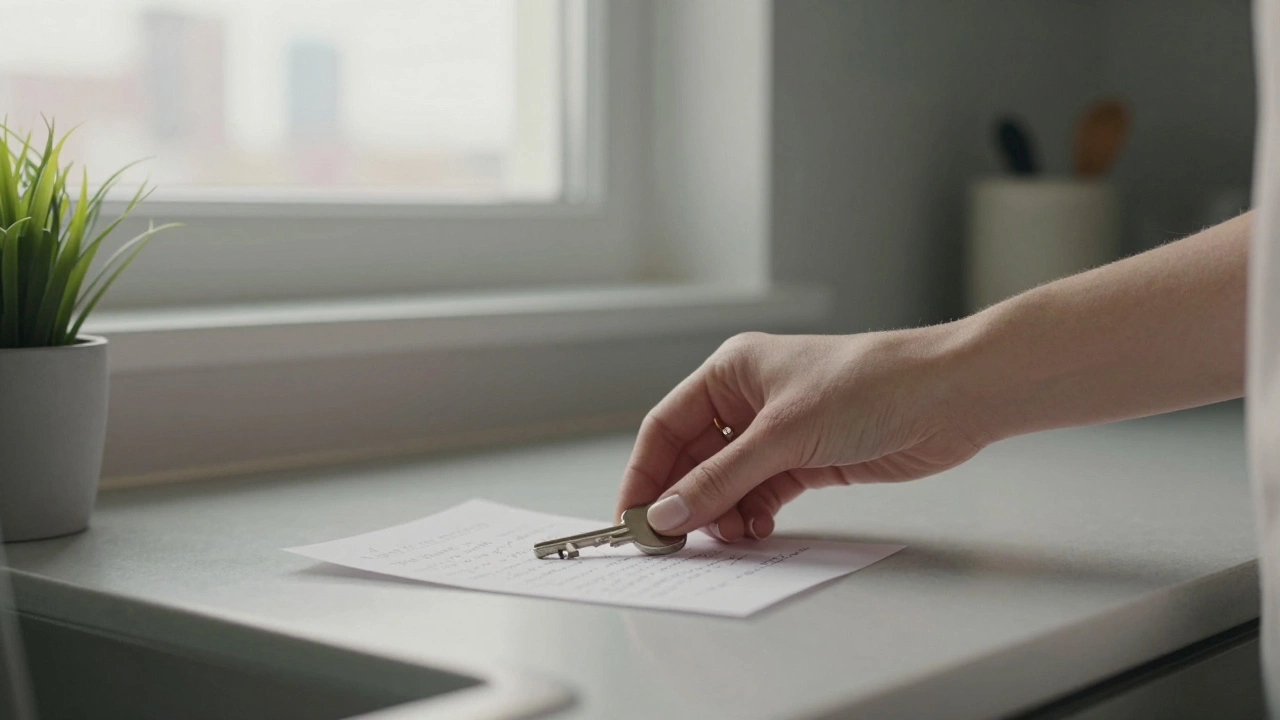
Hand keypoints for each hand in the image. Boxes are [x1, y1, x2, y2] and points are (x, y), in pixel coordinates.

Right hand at [615, 328, 988, 540]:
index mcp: (731, 372)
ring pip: (727, 481)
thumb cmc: (871, 385)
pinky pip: (761, 493)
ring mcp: (779, 432)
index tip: (632, 517)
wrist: (949, 397)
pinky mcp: (808, 460)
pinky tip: (756, 530)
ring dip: (720, 512)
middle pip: (694, 458)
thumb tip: (669, 512)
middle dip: (683, 499)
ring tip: (727, 537)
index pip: (667, 427)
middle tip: (671, 542)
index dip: (645, 473)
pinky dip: (753, 515)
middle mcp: (749, 400)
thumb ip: (722, 478)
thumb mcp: (784, 434)